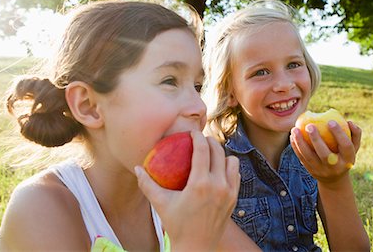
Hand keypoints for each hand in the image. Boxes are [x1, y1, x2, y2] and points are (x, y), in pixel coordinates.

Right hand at [135, 130, 239, 251]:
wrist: (197, 248)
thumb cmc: (177, 225)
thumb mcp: (160, 204)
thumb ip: (147, 184)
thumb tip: (136, 168)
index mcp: (201, 184)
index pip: (203, 150)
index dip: (198, 137)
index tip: (192, 133)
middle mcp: (218, 185)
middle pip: (219, 151)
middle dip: (210, 141)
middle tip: (200, 140)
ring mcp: (229, 192)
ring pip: (232, 161)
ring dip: (222, 154)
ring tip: (211, 154)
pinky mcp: (234, 199)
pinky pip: (236, 175)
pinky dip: (229, 168)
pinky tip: (218, 169)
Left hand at [290, 121, 361, 186]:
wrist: (334, 178)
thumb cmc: (344, 155)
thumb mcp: (353, 147)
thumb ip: (355, 134)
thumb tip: (349, 121)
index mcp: (348, 160)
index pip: (345, 146)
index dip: (339, 134)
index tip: (330, 121)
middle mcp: (336, 167)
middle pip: (325, 154)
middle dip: (316, 139)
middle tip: (309, 125)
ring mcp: (322, 171)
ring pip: (309, 157)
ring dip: (300, 143)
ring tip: (295, 129)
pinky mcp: (311, 171)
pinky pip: (302, 158)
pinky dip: (296, 147)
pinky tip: (292, 135)